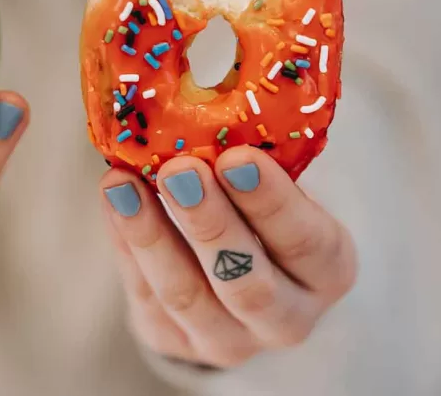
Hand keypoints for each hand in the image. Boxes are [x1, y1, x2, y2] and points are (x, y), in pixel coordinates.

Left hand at [100, 147, 356, 367]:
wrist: (237, 274)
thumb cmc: (261, 210)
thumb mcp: (278, 186)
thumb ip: (256, 159)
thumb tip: (206, 96)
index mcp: (327, 270)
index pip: (306, 242)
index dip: (272, 202)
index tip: (237, 157)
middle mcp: (286, 318)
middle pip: (247, 282)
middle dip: (210, 223)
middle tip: (179, 169)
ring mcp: (228, 340)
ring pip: (186, 295)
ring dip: (150, 235)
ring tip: (122, 183)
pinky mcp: (174, 343)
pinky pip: (145, 294)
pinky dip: (125, 243)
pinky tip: (113, 199)